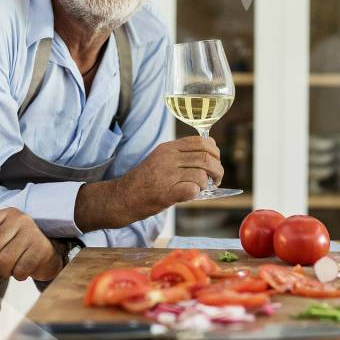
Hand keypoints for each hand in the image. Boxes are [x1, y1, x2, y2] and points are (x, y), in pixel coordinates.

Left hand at [0, 208, 61, 283]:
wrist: (48, 252)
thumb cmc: (17, 247)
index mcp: (5, 214)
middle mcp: (19, 220)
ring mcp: (32, 233)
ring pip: (5, 260)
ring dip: (3, 271)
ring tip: (8, 270)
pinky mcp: (41, 248)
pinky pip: (20, 269)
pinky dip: (17, 275)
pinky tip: (22, 270)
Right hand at [74, 136, 223, 230]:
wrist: (122, 198)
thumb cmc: (144, 181)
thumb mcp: (160, 159)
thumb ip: (180, 155)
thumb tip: (208, 156)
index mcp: (168, 148)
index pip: (201, 141)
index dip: (214, 151)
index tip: (215, 161)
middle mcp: (168, 158)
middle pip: (206, 157)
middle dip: (217, 169)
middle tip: (216, 179)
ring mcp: (167, 175)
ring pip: (202, 174)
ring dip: (207, 183)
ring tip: (202, 188)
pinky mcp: (166, 192)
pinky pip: (193, 189)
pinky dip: (197, 193)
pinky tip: (190, 195)